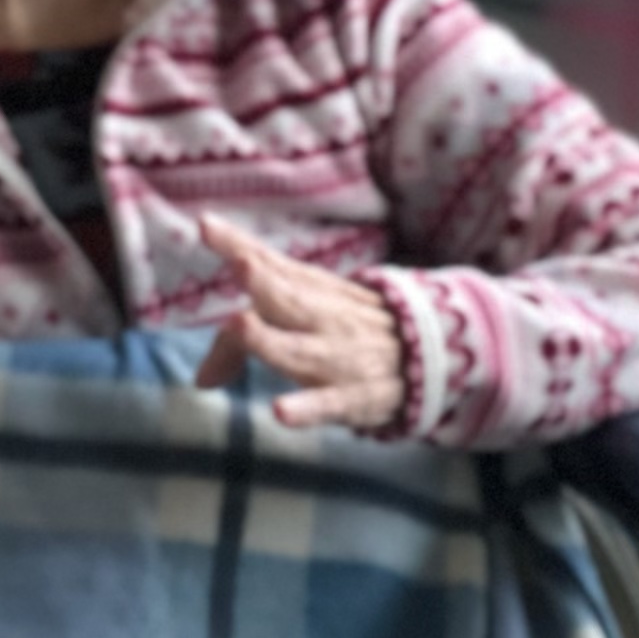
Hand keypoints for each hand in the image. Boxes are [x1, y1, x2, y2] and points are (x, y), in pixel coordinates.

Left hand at [191, 214, 404, 430]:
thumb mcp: (311, 324)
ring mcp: (342, 359)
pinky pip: (330, 404)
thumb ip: (244, 344)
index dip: (240, 246)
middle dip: (264, 282)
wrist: (438, 357)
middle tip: (240, 263)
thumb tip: (200, 380)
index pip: (275, 266)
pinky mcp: (357, 398)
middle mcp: (329, 320)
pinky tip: (279, 412)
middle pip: (292, 298)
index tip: (206, 226)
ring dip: (270, 340)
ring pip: (302, 350)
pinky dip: (307, 408)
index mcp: (318, 294)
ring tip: (238, 325)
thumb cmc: (355, 336)